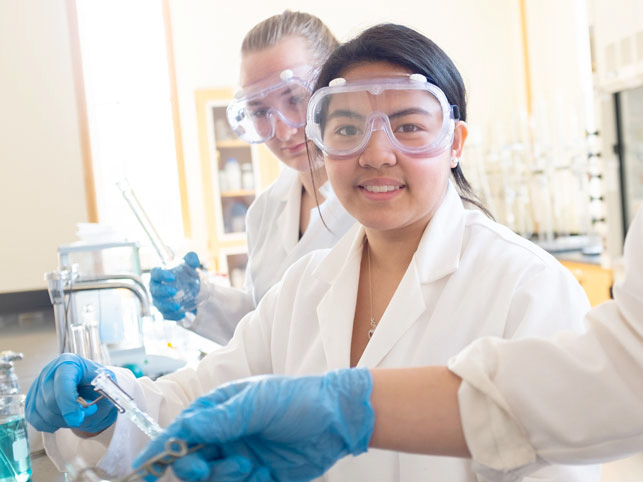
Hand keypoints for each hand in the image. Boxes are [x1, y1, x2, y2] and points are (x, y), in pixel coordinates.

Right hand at [26, 353, 116, 433]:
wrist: (90, 389)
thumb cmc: (98, 384)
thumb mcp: (107, 382)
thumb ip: (103, 391)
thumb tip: (91, 404)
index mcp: (69, 362)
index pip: (63, 382)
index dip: (69, 403)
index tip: (77, 419)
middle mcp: (50, 370)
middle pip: (50, 400)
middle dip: (67, 414)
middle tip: (83, 415)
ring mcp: (38, 384)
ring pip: (42, 412)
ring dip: (60, 421)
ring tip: (75, 416)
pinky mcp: (32, 398)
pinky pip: (34, 418)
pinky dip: (49, 424)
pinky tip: (62, 420)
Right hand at [132, 368, 373, 481]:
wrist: (337, 420)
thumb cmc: (298, 400)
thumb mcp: (258, 403)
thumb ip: (221, 419)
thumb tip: (184, 427)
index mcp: (222, 409)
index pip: (183, 429)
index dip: (162, 448)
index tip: (145, 468)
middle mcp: (227, 433)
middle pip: (192, 460)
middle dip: (198, 468)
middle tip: (212, 466)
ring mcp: (241, 455)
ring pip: (214, 479)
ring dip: (227, 476)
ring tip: (251, 465)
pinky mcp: (258, 476)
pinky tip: (267, 471)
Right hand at [150, 252, 200, 320]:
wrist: (189, 289)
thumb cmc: (184, 274)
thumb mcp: (189, 265)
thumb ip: (191, 259)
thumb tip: (193, 261)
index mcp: (159, 275)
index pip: (155, 273)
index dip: (161, 275)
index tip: (172, 277)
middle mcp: (156, 288)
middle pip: (154, 290)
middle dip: (162, 292)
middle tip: (174, 292)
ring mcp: (159, 300)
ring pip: (159, 305)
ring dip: (167, 306)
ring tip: (179, 307)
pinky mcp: (164, 311)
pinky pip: (166, 315)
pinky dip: (174, 316)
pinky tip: (183, 314)